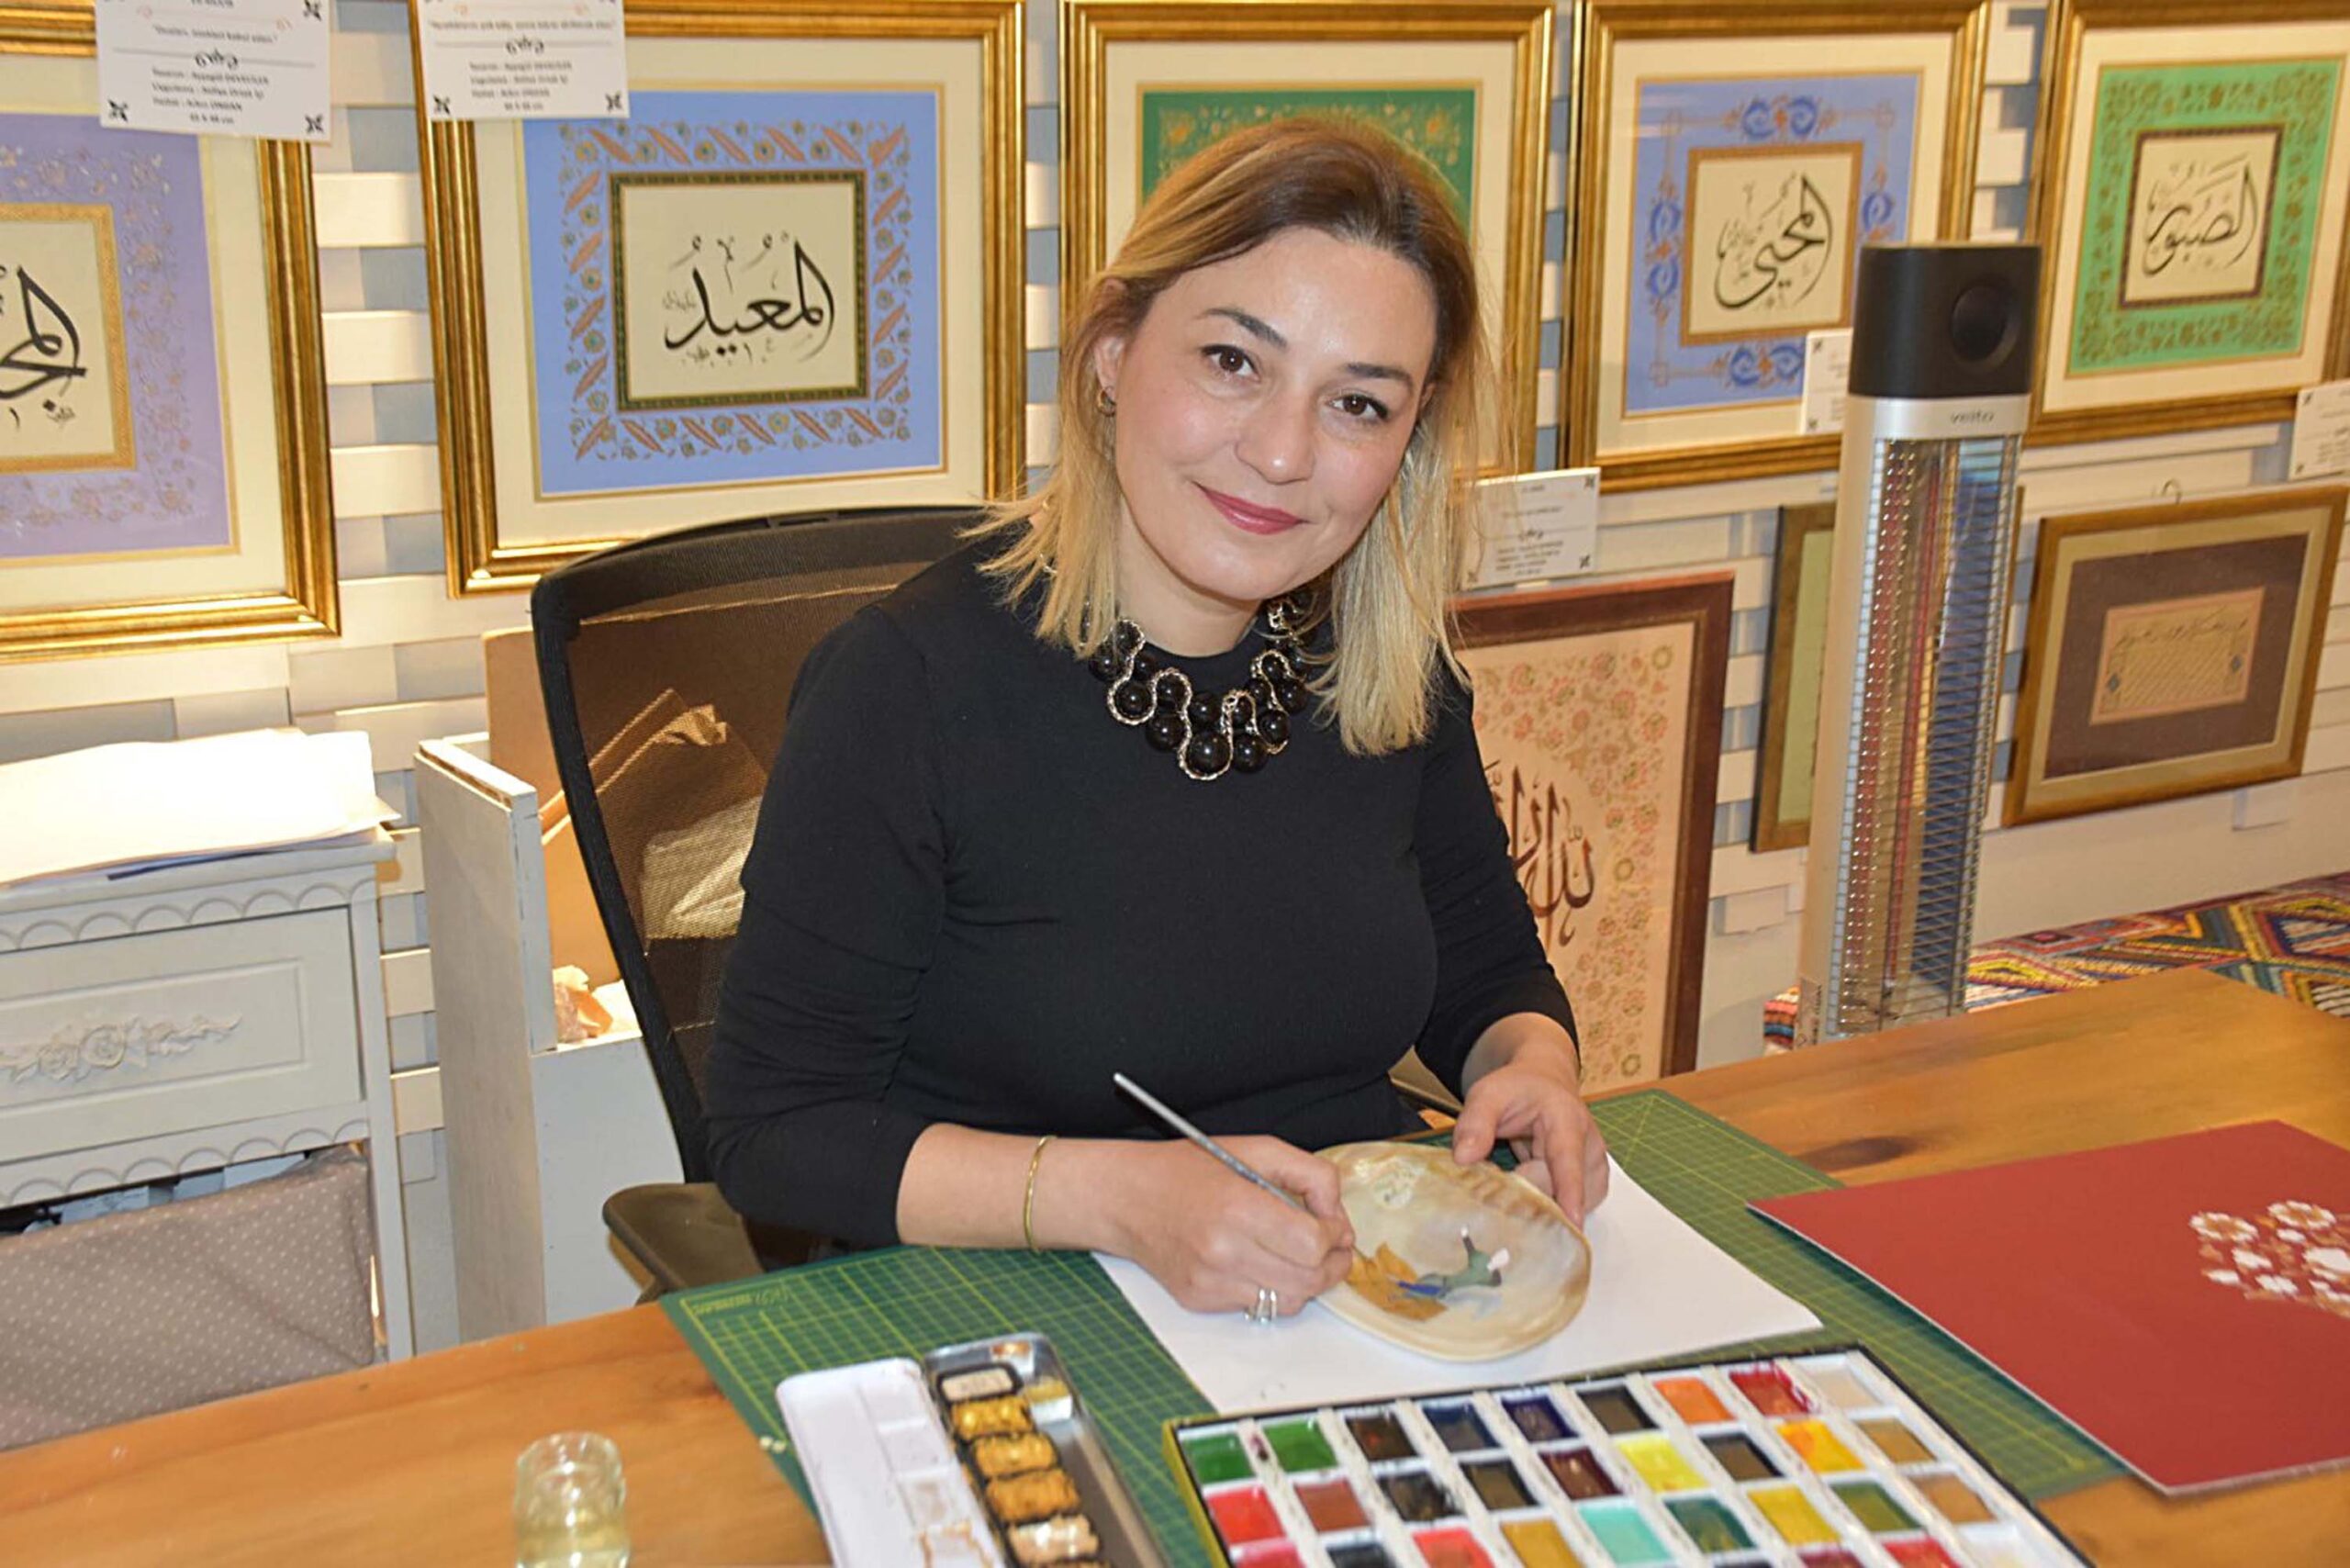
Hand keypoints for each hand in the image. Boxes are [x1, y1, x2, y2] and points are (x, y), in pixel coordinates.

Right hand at [1100, 1138, 1355, 1316]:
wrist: (1126, 1198)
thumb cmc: (1187, 1170)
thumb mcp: (1256, 1149)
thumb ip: (1309, 1174)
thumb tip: (1337, 1215)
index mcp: (1238, 1207)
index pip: (1312, 1244)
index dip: (1334, 1237)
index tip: (1332, 1226)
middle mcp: (1223, 1251)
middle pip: (1308, 1280)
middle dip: (1331, 1265)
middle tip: (1332, 1248)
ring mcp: (1210, 1281)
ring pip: (1288, 1302)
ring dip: (1304, 1282)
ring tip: (1297, 1256)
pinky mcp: (1200, 1300)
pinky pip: (1257, 1306)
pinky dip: (1269, 1288)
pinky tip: (1258, 1262)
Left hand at [1450, 1047, 1609, 1224]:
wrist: (1544, 1083)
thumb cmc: (1519, 1089)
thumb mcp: (1489, 1094)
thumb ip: (1475, 1123)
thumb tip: (1464, 1159)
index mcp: (1568, 1123)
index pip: (1568, 1163)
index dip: (1569, 1194)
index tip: (1571, 1221)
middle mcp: (1590, 1150)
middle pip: (1561, 1193)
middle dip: (1526, 1201)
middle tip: (1492, 1195)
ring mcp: (1593, 1171)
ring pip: (1567, 1208)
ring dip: (1535, 1210)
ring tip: (1508, 1191)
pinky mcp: (1590, 1187)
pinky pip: (1569, 1212)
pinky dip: (1545, 1212)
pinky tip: (1524, 1198)